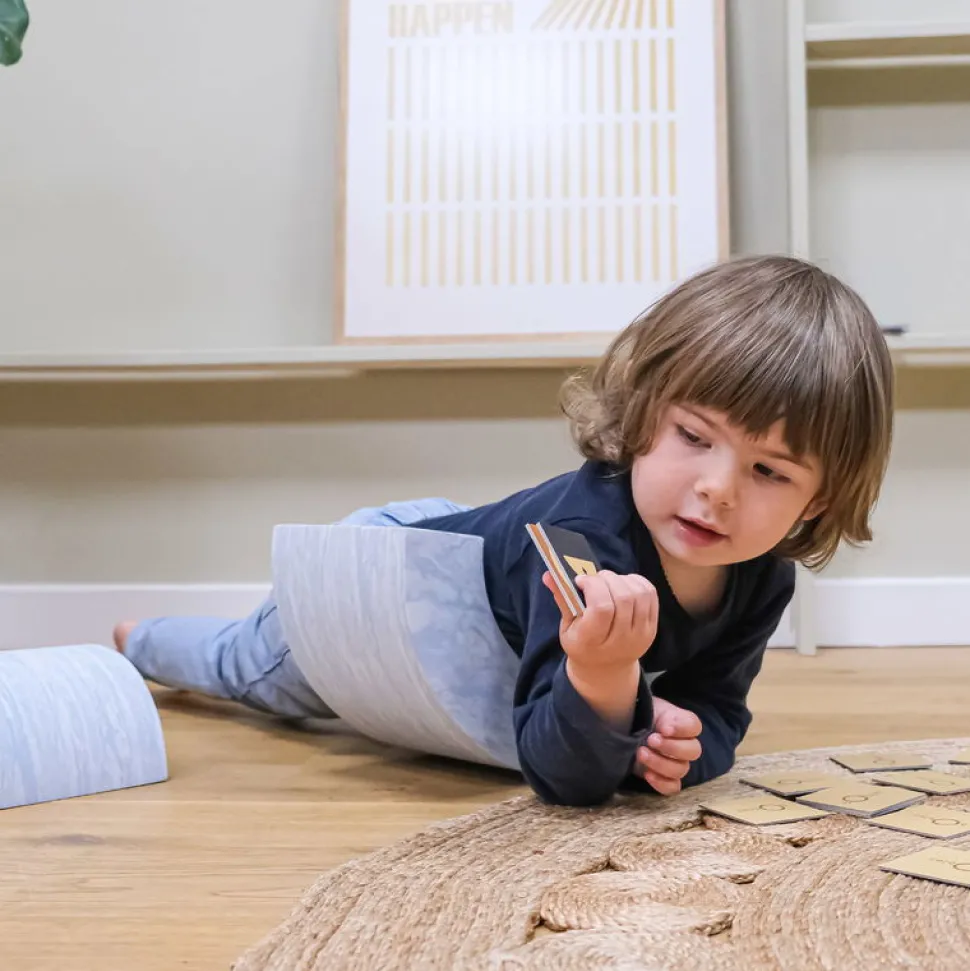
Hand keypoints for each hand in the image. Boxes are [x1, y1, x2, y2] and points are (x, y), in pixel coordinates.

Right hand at [542, 569, 657, 671]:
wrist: (606, 670)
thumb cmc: (582, 644)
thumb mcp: (567, 627)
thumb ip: (562, 598)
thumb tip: (549, 574)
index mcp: (593, 642)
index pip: (602, 608)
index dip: (594, 586)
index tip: (581, 580)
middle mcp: (621, 641)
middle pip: (623, 598)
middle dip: (606, 579)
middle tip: (594, 579)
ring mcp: (640, 635)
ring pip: (638, 593)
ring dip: (621, 579)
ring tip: (608, 582)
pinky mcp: (652, 628)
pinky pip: (650, 594)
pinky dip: (636, 582)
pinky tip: (622, 585)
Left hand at [635, 696, 702, 795]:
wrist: (626, 730)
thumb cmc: (640, 715)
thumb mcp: (648, 706)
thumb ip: (657, 710)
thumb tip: (664, 725)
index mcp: (682, 723)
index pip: (694, 725)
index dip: (681, 728)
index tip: (663, 728)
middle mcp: (685, 744)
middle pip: (693, 751)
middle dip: (671, 747)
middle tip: (651, 740)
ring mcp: (677, 763)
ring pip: (681, 770)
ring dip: (660, 763)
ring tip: (641, 753)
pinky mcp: (665, 778)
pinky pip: (673, 787)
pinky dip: (661, 783)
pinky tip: (647, 774)